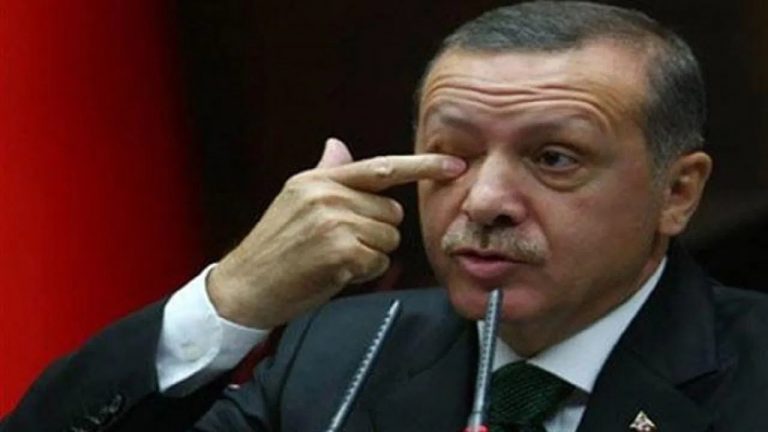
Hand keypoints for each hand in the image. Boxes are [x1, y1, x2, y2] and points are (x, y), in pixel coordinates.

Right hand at [207, 138, 465, 327]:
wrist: (246, 286)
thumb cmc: (275, 248)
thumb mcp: (295, 201)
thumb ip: (326, 173)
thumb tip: (338, 146)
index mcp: (318, 179)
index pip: (381, 167)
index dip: (421, 166)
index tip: (454, 165)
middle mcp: (328, 195)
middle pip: (391, 211)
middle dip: (377, 231)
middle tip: (341, 243)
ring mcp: (334, 222)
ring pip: (388, 238)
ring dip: (370, 255)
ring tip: (334, 258)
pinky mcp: (340, 252)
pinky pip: (378, 262)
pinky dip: (364, 273)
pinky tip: (336, 272)